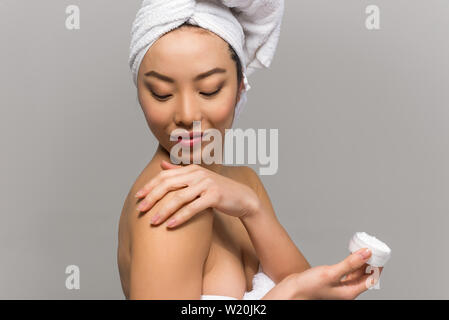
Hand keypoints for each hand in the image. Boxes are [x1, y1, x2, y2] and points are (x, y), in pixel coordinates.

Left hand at [134, 160, 259, 227]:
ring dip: (163, 210)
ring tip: (153, 221)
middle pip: (168, 184)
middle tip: (140, 210)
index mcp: (192, 169)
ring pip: (179, 197)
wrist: (243, 197)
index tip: (138, 196)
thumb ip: (180, 171)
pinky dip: (180, 217)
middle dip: (152, 197)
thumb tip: (162, 166)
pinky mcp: (214, 196)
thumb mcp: (199, 178)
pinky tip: (170, 225)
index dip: (150, 186)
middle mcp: (198, 174)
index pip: (165, 175)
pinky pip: (193, 208)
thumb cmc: (219, 190)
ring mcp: (206, 184)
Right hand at [288, 248, 382, 299]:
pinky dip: (351, 263)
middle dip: (370, 263)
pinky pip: (347, 272)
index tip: (378, 253)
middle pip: (364, 276)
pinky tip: (350, 256)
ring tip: (363, 249)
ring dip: (360, 262)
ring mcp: (339, 287)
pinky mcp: (332, 282)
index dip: (377, 266)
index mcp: (350, 293)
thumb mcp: (331, 273)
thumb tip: (366, 253)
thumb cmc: (308, 287)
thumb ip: (350, 264)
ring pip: (356, 274)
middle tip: (372, 249)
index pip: (371, 279)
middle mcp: (346, 291)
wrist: (292, 291)